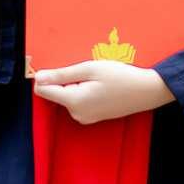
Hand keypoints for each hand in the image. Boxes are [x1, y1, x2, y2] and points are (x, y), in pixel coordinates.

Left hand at [33, 60, 174, 123]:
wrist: (146, 91)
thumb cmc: (120, 76)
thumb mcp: (90, 69)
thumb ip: (62, 74)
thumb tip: (38, 77)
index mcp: (74, 101)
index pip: (42, 90)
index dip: (46, 76)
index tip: (59, 65)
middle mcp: (76, 113)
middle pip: (56, 92)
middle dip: (65, 79)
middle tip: (86, 70)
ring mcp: (84, 117)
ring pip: (67, 96)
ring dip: (75, 84)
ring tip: (96, 77)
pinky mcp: (92, 117)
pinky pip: (77, 101)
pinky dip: (83, 90)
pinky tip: (99, 85)